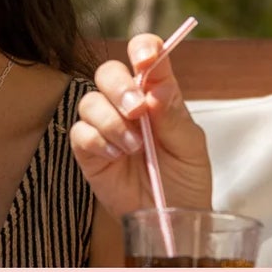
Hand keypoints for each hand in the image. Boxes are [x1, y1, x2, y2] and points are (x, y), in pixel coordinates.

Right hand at [70, 34, 213, 221]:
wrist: (173, 222)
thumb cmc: (186, 182)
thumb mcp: (191, 146)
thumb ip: (174, 115)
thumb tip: (157, 86)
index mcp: (157, 95)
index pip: (145, 56)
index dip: (143, 49)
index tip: (147, 59)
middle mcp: (128, 106)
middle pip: (108, 72)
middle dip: (120, 87)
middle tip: (138, 110)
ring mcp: (106, 128)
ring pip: (90, 101)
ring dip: (111, 120)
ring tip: (134, 146)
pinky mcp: (89, 153)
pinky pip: (79, 133)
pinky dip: (97, 140)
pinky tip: (117, 156)